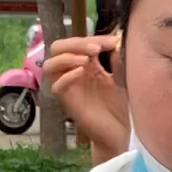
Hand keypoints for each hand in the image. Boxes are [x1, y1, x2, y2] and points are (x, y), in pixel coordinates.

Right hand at [45, 35, 130, 160]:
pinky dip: (66, 76)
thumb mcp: (121, 79)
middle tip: (96, 48)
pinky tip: (81, 73)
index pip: (78, 42)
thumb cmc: (119, 107)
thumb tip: (116, 40)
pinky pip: (56, 86)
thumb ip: (117, 61)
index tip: (113, 42)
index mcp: (85, 64)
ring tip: (87, 60)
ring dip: (67, 57)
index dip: (93, 37)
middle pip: (58, 48)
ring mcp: (69, 87)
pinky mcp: (68, 103)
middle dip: (75, 43)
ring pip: (50, 65)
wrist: (119, 134)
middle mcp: (73, 72)